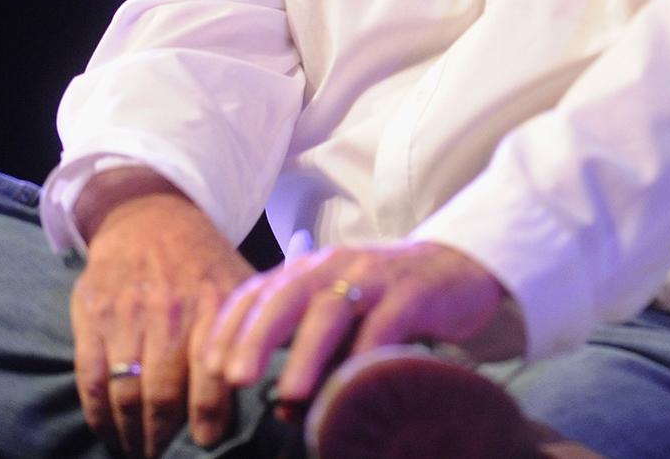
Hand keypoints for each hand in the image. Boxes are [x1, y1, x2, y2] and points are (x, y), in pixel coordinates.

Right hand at [69, 171, 254, 455]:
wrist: (148, 217)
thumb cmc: (204, 263)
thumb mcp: (243, 283)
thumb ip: (267, 327)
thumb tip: (301, 373)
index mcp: (216, 305)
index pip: (215, 376)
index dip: (210, 419)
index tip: (209, 444)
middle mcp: (172, 311)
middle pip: (165, 395)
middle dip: (166, 438)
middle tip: (169, 458)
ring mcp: (128, 314)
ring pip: (128, 393)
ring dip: (133, 434)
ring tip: (142, 451)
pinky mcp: (94, 315)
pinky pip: (93, 379)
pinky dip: (100, 416)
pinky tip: (112, 431)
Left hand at [202, 241, 524, 407]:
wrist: (459, 268)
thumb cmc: (390, 299)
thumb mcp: (342, 313)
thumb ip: (308, 346)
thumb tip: (278, 406)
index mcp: (311, 268)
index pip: (258, 290)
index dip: (231, 326)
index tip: (209, 367)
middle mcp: (338, 264)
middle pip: (286, 296)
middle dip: (256, 337)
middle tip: (233, 379)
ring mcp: (377, 275)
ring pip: (332, 308)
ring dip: (307, 353)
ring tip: (289, 394)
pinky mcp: (414, 291)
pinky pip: (386, 322)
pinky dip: (367, 353)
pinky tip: (353, 381)